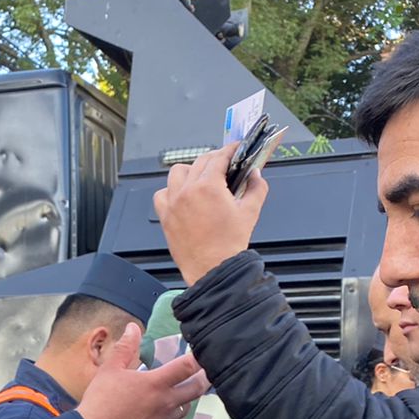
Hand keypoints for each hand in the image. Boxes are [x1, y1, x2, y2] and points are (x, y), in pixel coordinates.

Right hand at [76, 324, 211, 418]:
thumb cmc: (100, 400)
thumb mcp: (109, 369)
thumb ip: (125, 347)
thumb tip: (133, 327)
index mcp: (157, 384)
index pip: (187, 366)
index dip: (198, 358)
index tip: (202, 355)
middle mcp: (166, 405)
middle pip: (196, 390)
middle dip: (203, 381)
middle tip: (203, 376)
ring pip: (183, 415)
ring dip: (181, 407)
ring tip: (172, 402)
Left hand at [152, 142, 269, 286]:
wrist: (212, 269)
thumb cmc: (228, 245)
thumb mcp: (250, 212)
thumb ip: (256, 187)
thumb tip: (256, 175)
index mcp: (208, 187)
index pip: (219, 157)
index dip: (230, 149)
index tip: (235, 149)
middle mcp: (187, 191)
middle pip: (199, 161)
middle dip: (214, 159)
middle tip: (225, 164)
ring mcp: (173, 203)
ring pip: (177, 172)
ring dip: (190, 170)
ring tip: (202, 177)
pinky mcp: (165, 216)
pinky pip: (162, 194)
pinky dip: (171, 190)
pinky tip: (182, 195)